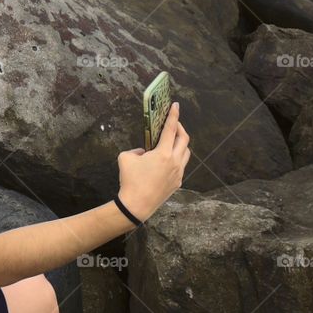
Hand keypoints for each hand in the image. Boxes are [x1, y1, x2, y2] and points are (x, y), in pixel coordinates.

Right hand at [117, 102, 190, 221]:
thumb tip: (144, 152)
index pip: (171, 129)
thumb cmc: (129, 180)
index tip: (176, 106)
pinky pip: (181, 166)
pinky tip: (166, 160)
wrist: (136, 206)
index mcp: (163, 154)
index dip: (173, 115)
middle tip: (172, 123)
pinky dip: (176, 158)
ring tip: (171, 141)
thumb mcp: (126, 158)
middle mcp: (174, 162)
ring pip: (186, 153)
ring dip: (180, 143)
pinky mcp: (177, 183)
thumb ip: (136, 150)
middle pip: (184, 139)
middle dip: (179, 128)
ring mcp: (178, 173)